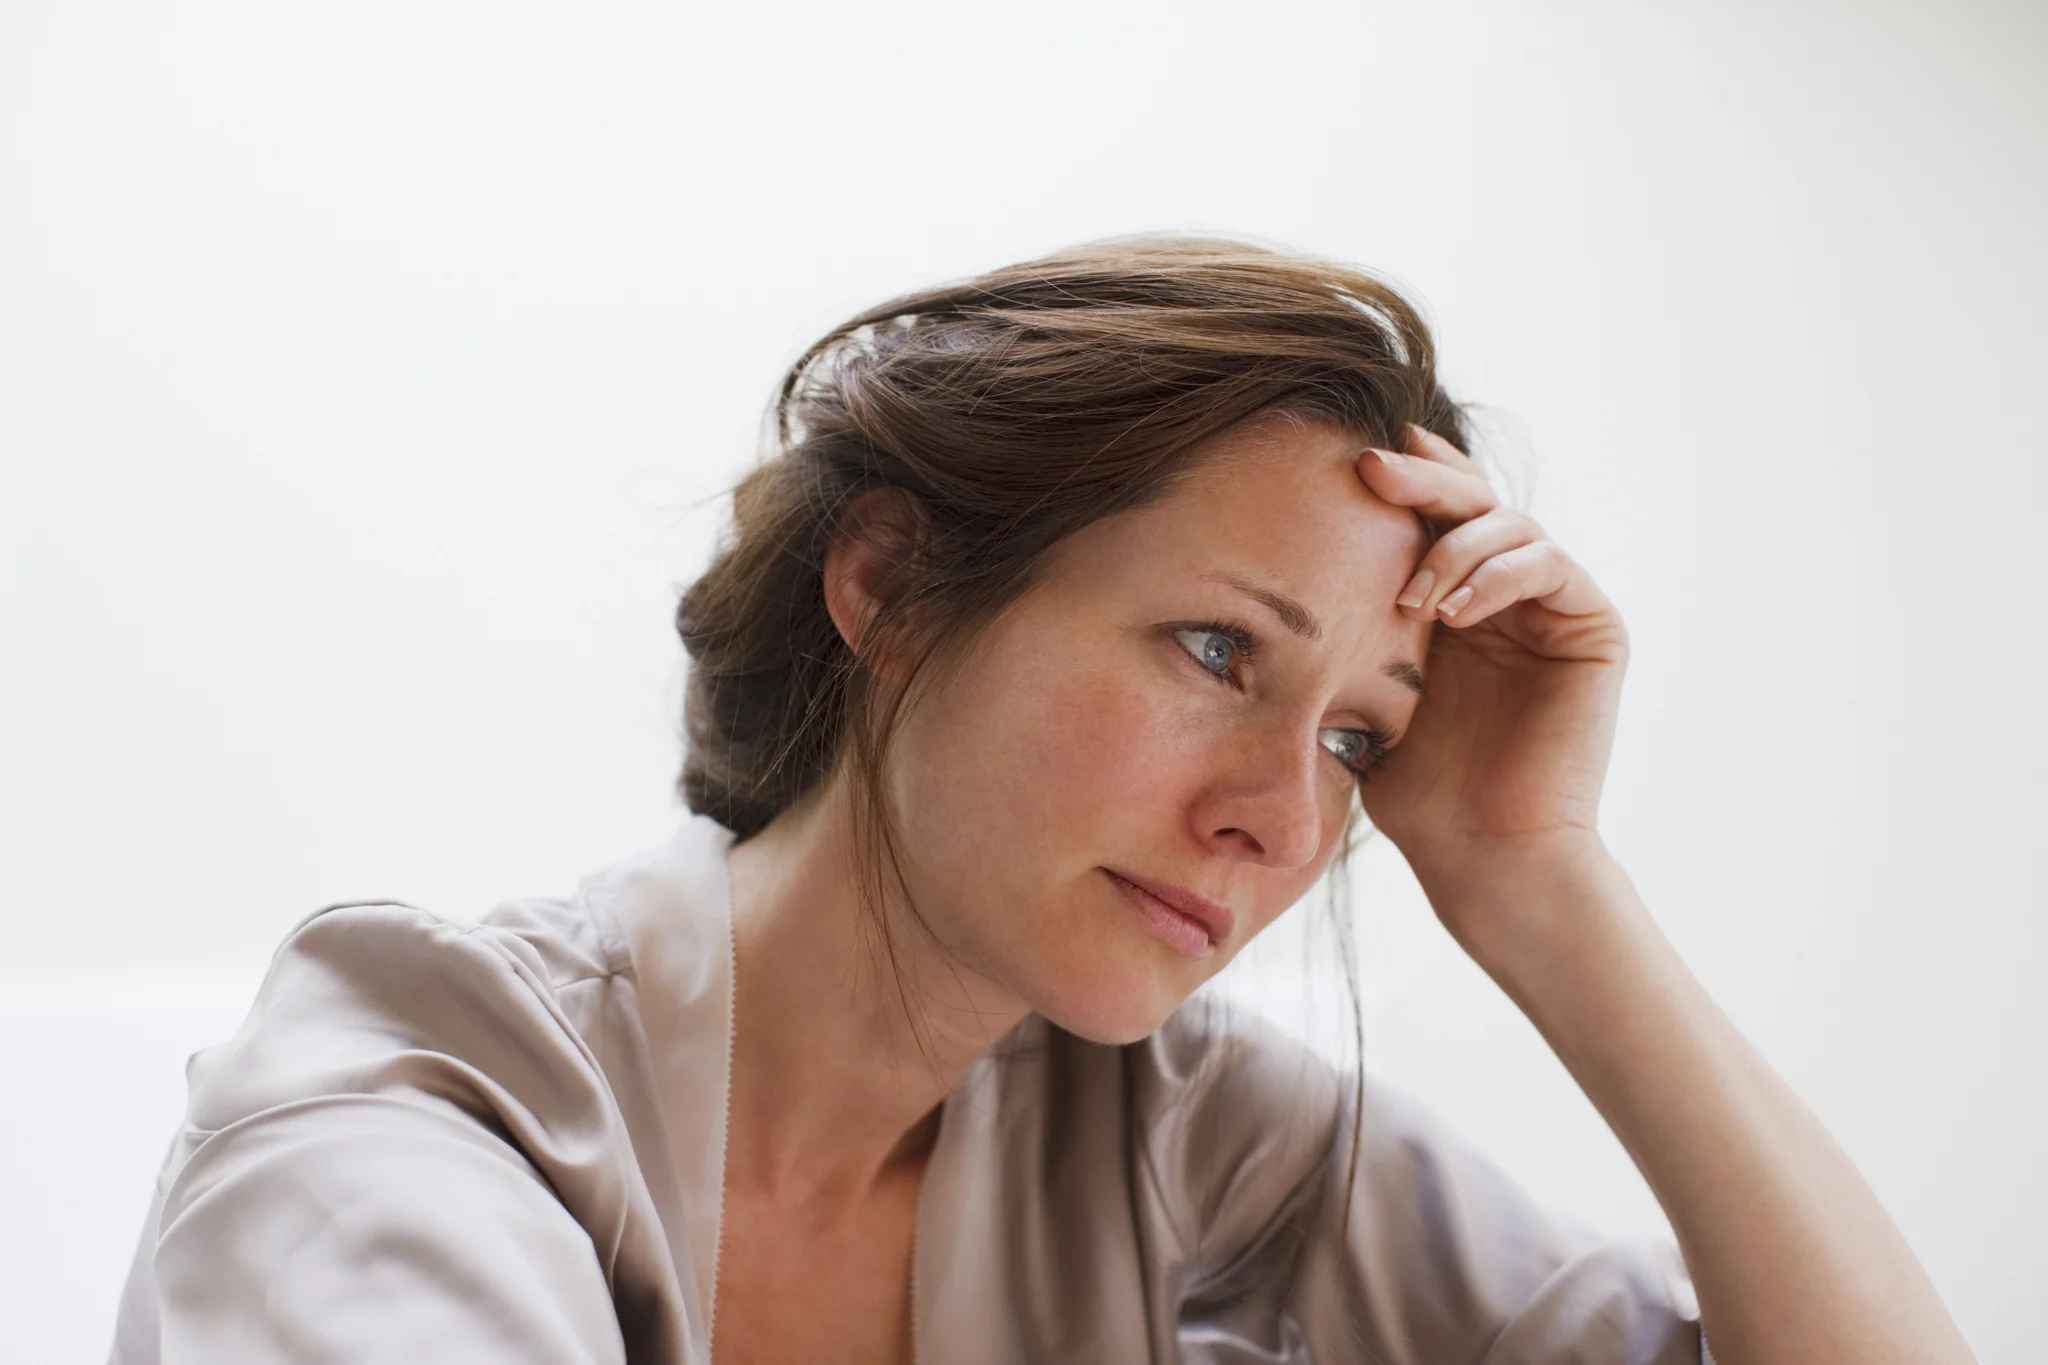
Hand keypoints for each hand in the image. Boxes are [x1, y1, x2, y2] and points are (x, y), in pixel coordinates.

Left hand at [1352, 424, 1628, 902]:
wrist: (1482, 855)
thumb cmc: (1418, 793)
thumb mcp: (1364, 693)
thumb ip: (1350, 630)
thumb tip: (1276, 575)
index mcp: (1454, 602)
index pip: (1434, 516)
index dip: (1404, 479)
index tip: (1350, 457)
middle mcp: (1506, 596)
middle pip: (1473, 502)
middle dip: (1423, 481)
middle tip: (1372, 468)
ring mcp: (1552, 609)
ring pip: (1512, 524)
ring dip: (1454, 545)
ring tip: (1411, 598)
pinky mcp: (1593, 629)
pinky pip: (1551, 566)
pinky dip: (1499, 573)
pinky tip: (1453, 609)